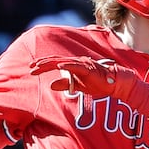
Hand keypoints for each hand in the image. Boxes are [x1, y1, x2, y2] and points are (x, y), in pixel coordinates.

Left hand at [30, 56, 148, 124]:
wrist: (118, 84)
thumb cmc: (100, 84)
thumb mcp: (79, 87)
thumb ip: (66, 84)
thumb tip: (51, 85)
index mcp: (74, 66)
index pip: (56, 64)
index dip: (43, 66)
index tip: (32, 69)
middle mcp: (78, 63)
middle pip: (56, 61)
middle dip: (43, 64)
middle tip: (30, 68)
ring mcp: (84, 65)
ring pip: (64, 62)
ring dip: (50, 64)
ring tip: (39, 66)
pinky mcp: (90, 69)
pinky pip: (77, 66)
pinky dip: (67, 65)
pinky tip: (59, 66)